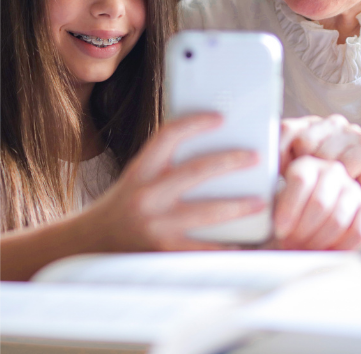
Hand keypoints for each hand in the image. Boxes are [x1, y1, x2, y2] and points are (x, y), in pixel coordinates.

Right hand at [85, 113, 264, 251]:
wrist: (89, 247)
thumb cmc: (122, 206)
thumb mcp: (137, 177)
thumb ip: (166, 164)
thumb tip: (210, 143)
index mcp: (140, 171)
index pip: (167, 136)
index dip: (195, 123)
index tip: (220, 118)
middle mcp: (146, 196)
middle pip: (195, 171)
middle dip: (229, 162)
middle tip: (255, 157)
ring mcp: (155, 227)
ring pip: (206, 212)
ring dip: (238, 206)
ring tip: (260, 200)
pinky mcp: (164, 253)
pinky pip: (203, 249)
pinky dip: (227, 246)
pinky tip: (246, 242)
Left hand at [274, 155, 360, 250]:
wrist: (317, 218)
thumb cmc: (291, 212)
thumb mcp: (275, 201)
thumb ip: (270, 202)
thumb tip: (256, 210)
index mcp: (306, 164)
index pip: (301, 179)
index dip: (289, 208)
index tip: (280, 230)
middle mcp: (332, 170)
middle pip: (320, 202)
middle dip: (303, 231)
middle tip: (291, 244)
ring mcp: (352, 187)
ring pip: (338, 218)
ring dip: (318, 241)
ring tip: (304, 249)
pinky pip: (358, 231)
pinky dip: (340, 247)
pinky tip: (325, 251)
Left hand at [280, 115, 360, 234]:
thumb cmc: (337, 191)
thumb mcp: (306, 177)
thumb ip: (285, 166)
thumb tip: (257, 169)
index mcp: (313, 126)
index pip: (285, 129)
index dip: (277, 153)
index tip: (276, 177)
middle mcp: (332, 123)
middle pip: (303, 142)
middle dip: (302, 170)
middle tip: (306, 192)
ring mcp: (352, 132)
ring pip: (323, 155)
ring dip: (323, 181)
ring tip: (328, 193)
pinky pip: (345, 166)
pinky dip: (343, 183)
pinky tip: (347, 188)